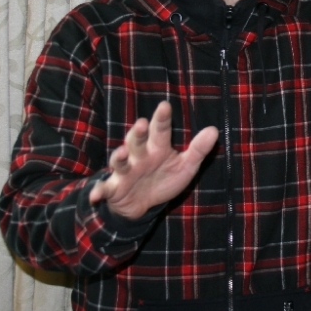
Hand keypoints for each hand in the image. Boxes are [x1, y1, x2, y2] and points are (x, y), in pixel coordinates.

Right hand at [89, 101, 218, 219]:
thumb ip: (198, 149)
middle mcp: (138, 156)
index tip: (165, 106)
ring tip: (122, 153)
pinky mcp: (114, 188)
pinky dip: (98, 191)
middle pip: (136, 141)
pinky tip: (95, 195)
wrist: (143, 204)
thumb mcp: (185, 166)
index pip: (159, 130)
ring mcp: (124, 171)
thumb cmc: (164, 179)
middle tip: (141, 124)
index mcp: (156, 148)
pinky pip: (105, 189)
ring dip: (118, 157)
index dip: (161, 118)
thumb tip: (214, 130)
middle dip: (137, 133)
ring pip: (120, 161)